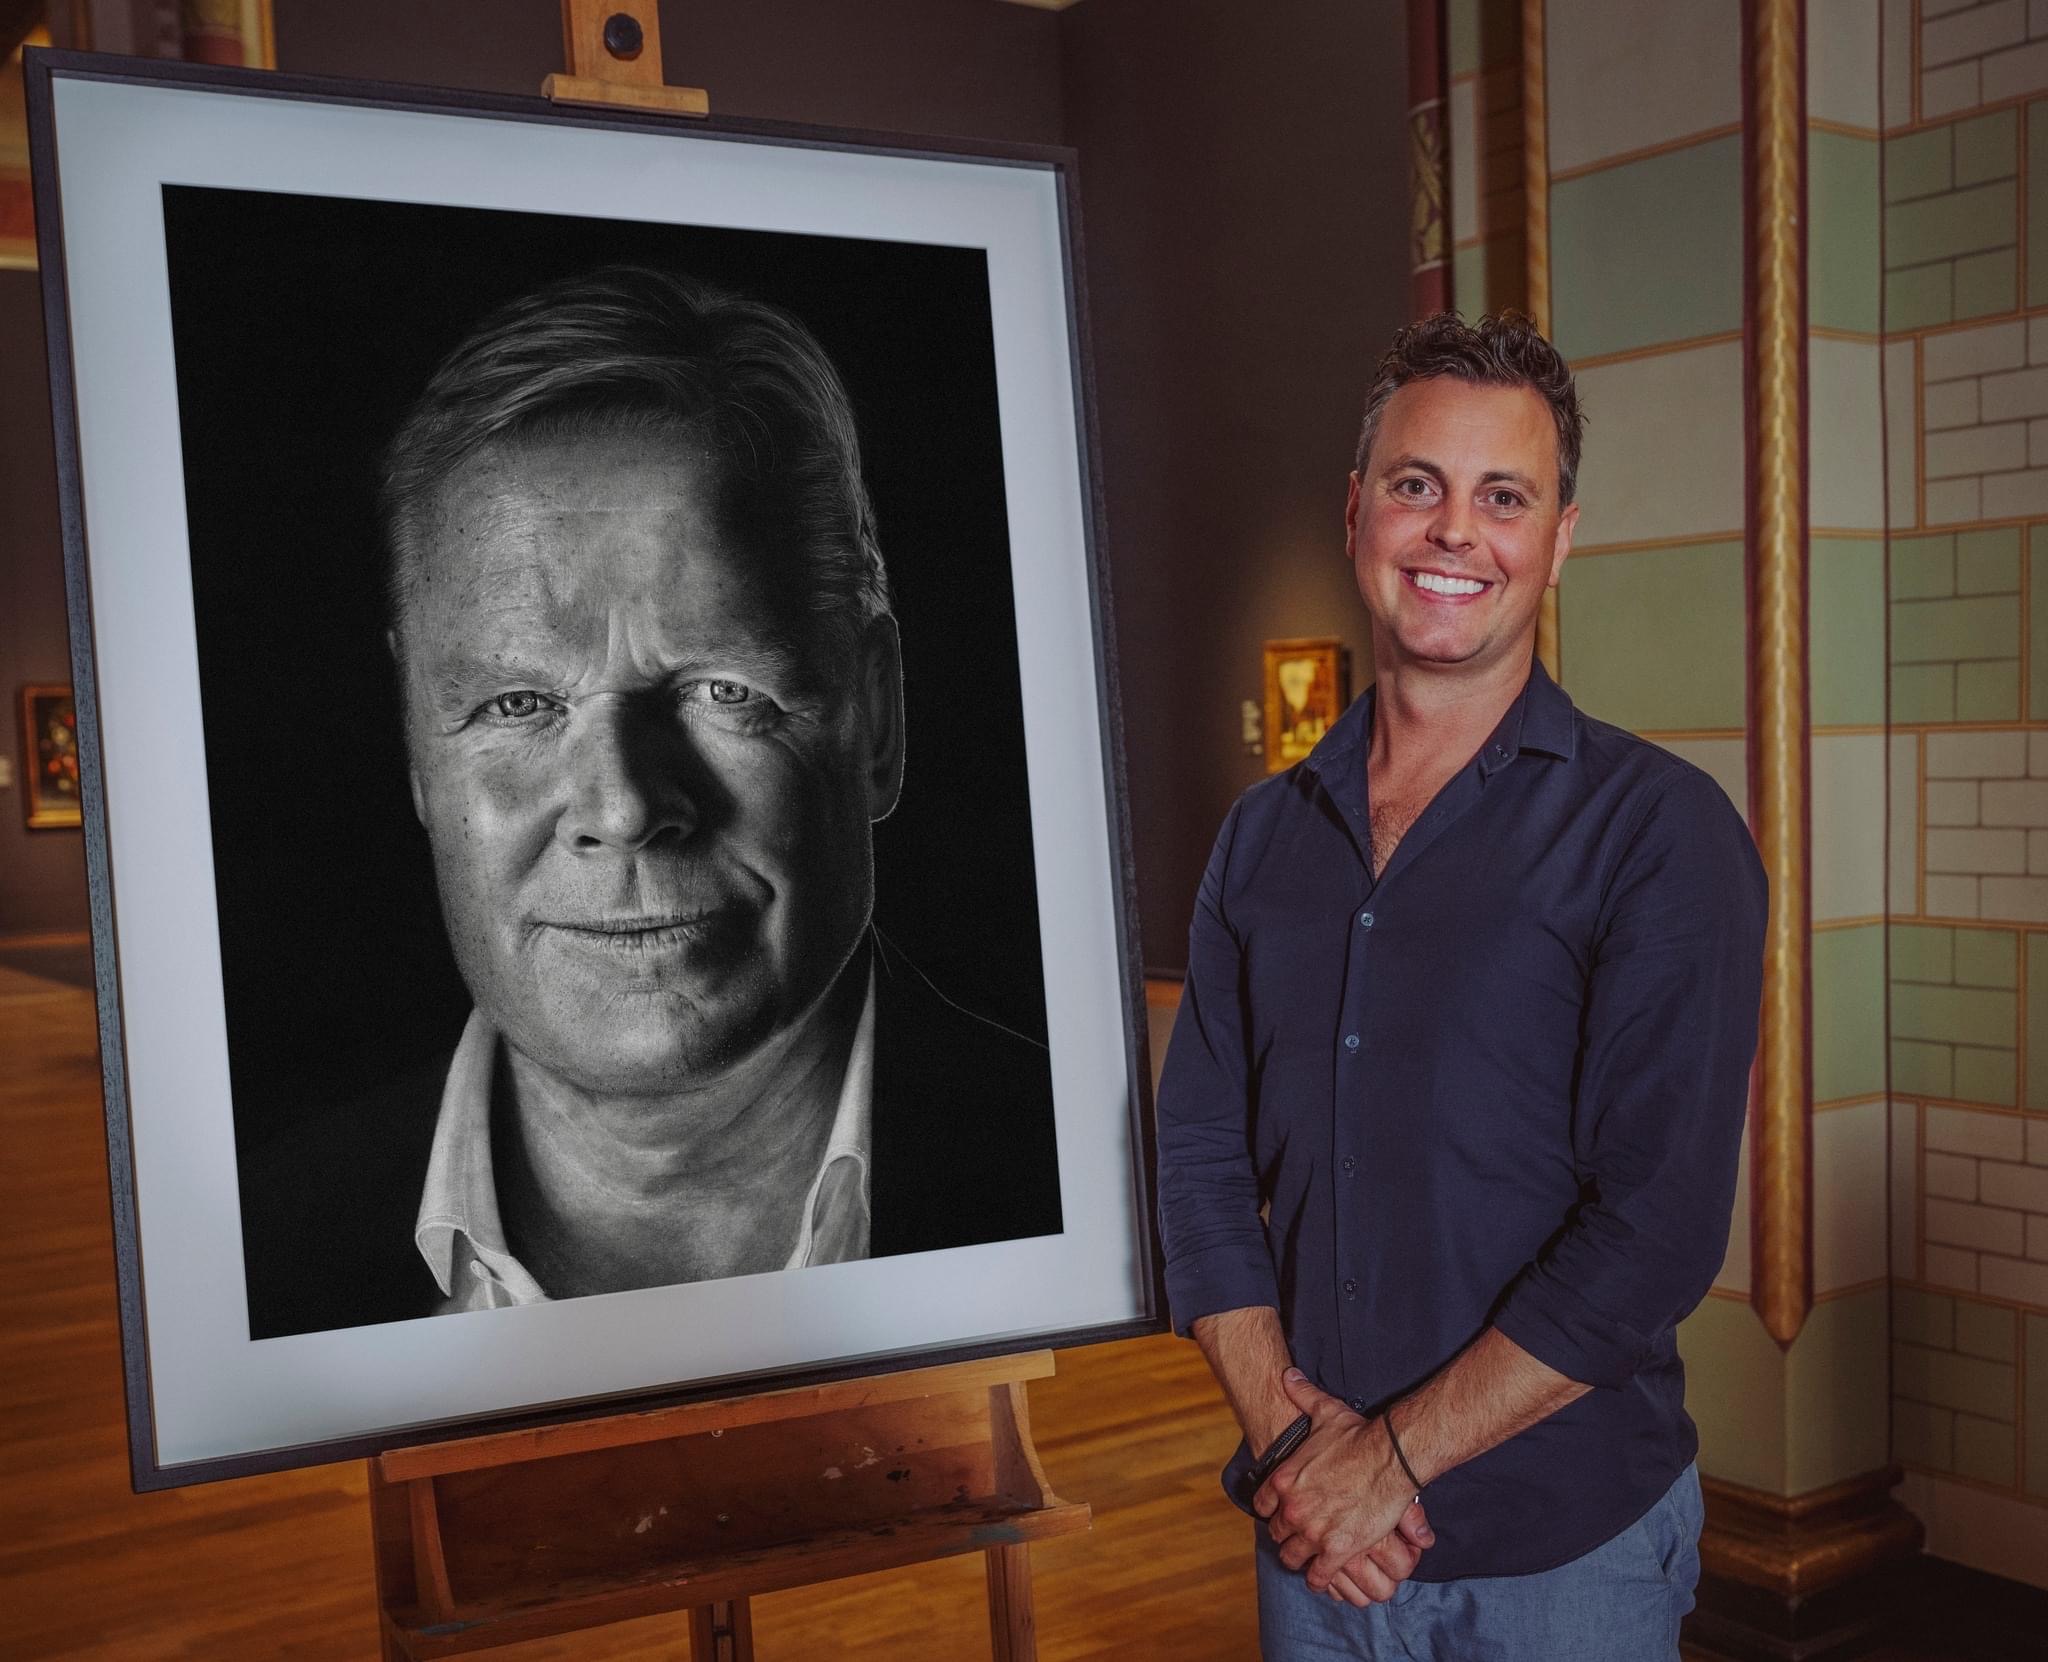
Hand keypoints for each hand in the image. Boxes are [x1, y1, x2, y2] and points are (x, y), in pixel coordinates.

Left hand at [1254, 1368, 1433, 1598]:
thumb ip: (1301, 1394)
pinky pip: (1319, 1576)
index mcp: (1285, 1479)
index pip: (1263, 1504)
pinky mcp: (1338, 1550)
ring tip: (1309, 1558)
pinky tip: (1324, 1576)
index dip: (1272, 1510)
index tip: (1281, 1512)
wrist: (1390, 1457)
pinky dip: (1320, 1579)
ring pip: (1293, 1557)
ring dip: (1300, 1558)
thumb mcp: (1324, 1411)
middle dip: (1286, 1535)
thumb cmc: (1358, 1435)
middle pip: (1277, 1534)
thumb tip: (1286, 1376)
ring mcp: (1314, 1532)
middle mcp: (1294, 1508)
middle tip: (1297, 1537)